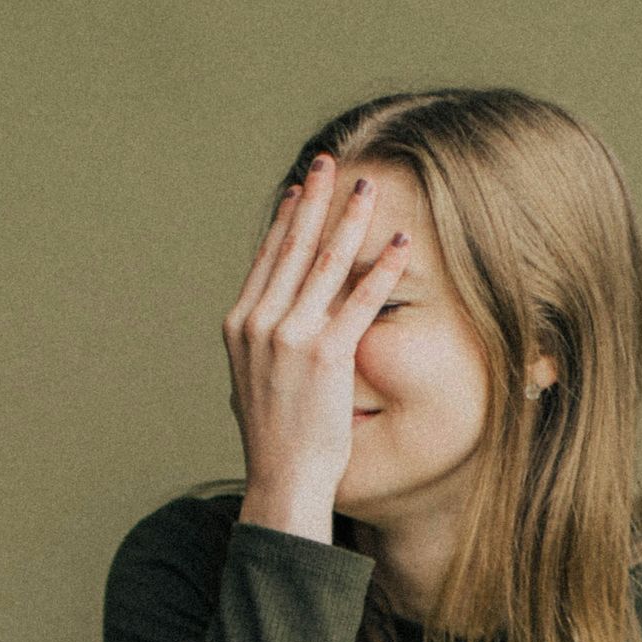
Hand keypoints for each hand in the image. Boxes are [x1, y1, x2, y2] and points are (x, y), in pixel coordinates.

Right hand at [221, 152, 410, 509]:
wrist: (282, 479)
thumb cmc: (277, 439)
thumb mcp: (255, 381)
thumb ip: (264, 345)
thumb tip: (272, 325)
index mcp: (241, 325)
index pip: (267, 259)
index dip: (286, 220)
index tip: (300, 189)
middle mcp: (260, 323)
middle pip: (293, 247)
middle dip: (314, 200)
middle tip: (329, 162)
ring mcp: (290, 337)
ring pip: (325, 263)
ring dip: (350, 219)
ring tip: (368, 188)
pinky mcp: (325, 356)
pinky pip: (360, 300)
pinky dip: (383, 268)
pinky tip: (401, 243)